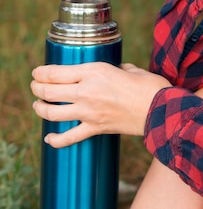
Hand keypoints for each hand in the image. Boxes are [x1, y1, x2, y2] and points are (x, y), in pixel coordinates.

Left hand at [31, 62, 169, 147]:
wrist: (161, 110)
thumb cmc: (151, 87)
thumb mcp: (131, 69)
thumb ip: (118, 69)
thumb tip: (116, 71)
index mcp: (95, 71)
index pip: (55, 72)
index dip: (40, 73)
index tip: (37, 73)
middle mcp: (87, 91)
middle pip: (48, 91)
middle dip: (37, 89)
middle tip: (36, 87)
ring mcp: (89, 112)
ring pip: (51, 113)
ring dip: (40, 109)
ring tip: (39, 106)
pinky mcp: (95, 128)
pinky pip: (68, 137)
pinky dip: (55, 140)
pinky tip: (49, 138)